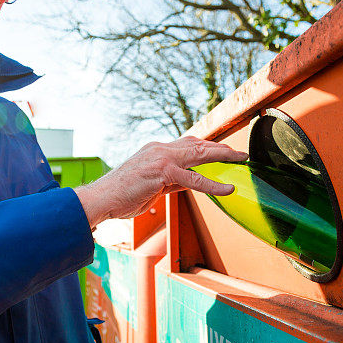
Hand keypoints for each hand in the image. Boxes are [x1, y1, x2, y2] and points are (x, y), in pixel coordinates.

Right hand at [74, 136, 247, 227]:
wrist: (101, 198)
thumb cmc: (121, 195)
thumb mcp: (150, 184)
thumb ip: (171, 180)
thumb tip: (190, 182)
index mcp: (157, 150)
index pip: (188, 144)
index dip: (207, 146)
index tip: (222, 149)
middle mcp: (161, 149)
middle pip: (198, 144)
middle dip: (221, 147)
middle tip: (239, 152)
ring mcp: (162, 159)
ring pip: (200, 154)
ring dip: (223, 155)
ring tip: (241, 159)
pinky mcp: (163, 173)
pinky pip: (195, 179)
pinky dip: (214, 184)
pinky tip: (228, 188)